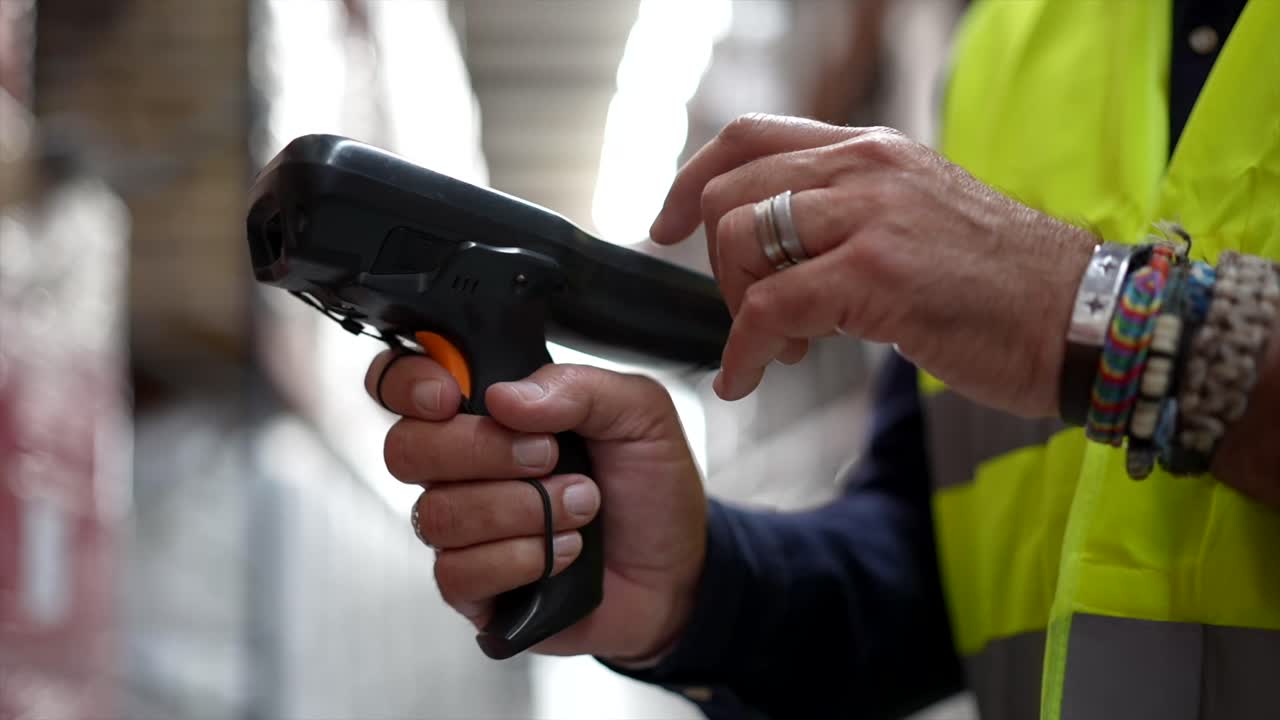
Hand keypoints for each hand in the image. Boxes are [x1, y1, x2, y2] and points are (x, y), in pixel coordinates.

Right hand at [364, 354, 706, 659]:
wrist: (678, 571)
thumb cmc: (650, 487)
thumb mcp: (639, 414)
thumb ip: (577, 387)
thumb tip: (505, 396)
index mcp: (490, 412)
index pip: (402, 383)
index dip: (408, 383)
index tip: (452, 396)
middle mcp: (462, 468)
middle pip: (404, 449)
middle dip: (480, 450)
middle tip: (550, 455)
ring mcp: (463, 531)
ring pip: (437, 515)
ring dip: (520, 510)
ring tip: (581, 507)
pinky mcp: (473, 590)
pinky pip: (456, 573)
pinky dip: (521, 559)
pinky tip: (565, 554)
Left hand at [650, 114, 1096, 416]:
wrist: (1082, 316)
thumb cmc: (1003, 285)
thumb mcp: (917, 220)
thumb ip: (849, 215)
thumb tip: (779, 247)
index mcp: (870, 149)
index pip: (747, 138)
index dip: (690, 181)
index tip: (665, 228)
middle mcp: (864, 166)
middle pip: (729, 194)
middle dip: (718, 268)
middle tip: (751, 314)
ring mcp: (871, 214)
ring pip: (740, 242)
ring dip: (735, 308)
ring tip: (779, 349)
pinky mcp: (877, 273)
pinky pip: (769, 309)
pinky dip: (743, 352)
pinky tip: (748, 380)